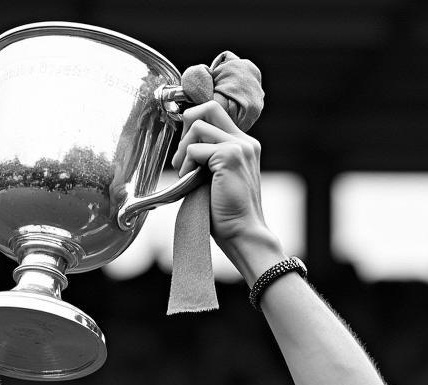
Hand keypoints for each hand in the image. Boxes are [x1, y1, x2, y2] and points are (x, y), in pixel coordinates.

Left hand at [170, 101, 281, 277]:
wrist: (243, 234)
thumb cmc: (228, 214)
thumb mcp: (218, 179)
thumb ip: (208, 158)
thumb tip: (185, 145)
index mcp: (245, 146)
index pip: (215, 114)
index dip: (193, 124)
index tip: (184, 148)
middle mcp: (245, 142)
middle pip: (208, 107)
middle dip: (186, 126)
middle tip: (182, 157)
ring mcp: (239, 147)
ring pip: (198, 125)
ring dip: (183, 148)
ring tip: (184, 172)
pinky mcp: (230, 156)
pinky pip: (195, 147)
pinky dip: (186, 163)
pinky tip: (189, 180)